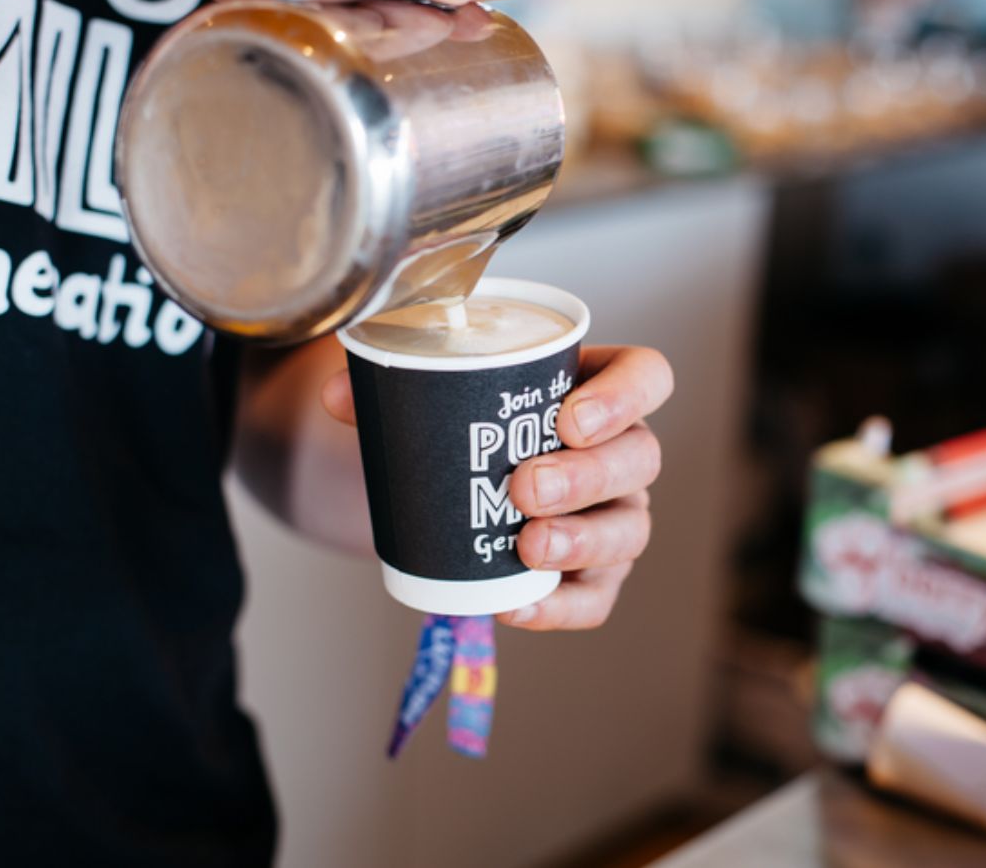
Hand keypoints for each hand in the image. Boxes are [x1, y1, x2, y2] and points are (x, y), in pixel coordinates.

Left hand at [322, 345, 673, 630]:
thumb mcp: (437, 397)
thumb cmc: (468, 427)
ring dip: (582, 540)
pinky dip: (560, 607)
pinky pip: (597, 597)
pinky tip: (519, 606)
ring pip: (630, 529)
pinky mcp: (596, 573)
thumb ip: (392, 388)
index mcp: (594, 389)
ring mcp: (614, 514)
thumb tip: (339, 395)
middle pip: (641, 457)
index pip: (646, 377)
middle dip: (588, 476)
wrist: (456, 487)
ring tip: (526, 546)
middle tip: (524, 487)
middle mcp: (619, 451)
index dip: (624, 396)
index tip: (565, 418)